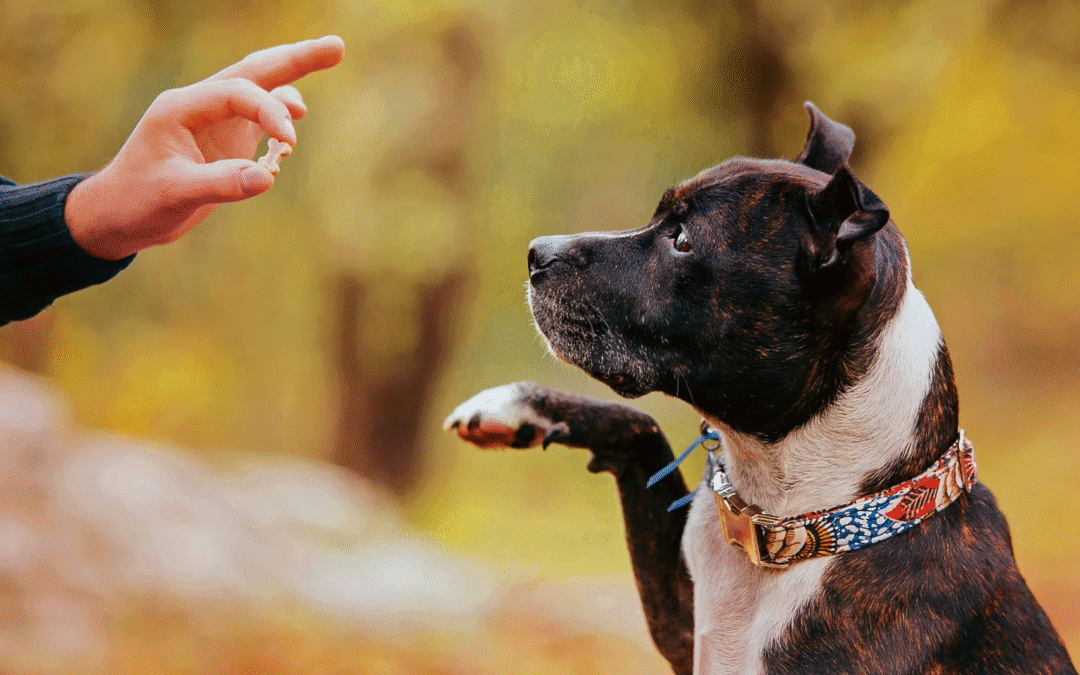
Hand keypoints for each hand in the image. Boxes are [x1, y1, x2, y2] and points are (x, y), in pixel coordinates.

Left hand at [65, 35, 344, 259]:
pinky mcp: (223, 141)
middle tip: (337, 47)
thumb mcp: (176, 194)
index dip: (269, 110)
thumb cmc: (137, 202)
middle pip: (254, 72)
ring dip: (292, 83)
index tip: (289, 142)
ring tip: (328, 62)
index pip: (237, 93)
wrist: (116, 217)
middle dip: (295, 59)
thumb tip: (267, 177)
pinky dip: (280, 119)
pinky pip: (258, 119)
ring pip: (260, 91)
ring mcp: (213, 122)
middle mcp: (200, 106)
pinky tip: (292, 129)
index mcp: (181, 107)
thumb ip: (221, 184)